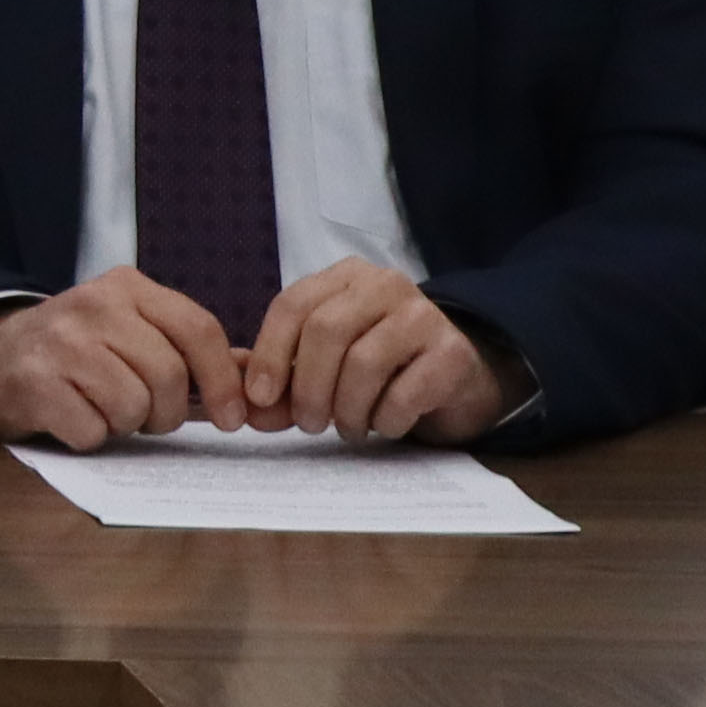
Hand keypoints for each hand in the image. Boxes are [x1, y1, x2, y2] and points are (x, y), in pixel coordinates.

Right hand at [0, 267, 243, 444]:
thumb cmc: (77, 351)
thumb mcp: (132, 333)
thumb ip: (189, 351)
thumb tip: (252, 374)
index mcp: (127, 287)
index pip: (198, 329)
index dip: (223, 380)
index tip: (232, 419)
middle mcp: (94, 305)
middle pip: (168, 376)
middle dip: (167, 412)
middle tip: (145, 415)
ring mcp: (61, 342)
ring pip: (133, 406)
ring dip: (125, 424)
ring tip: (103, 409)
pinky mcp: (34, 382)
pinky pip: (93, 430)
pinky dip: (90, 436)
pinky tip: (73, 417)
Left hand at [241, 259, 514, 442]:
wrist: (460, 378)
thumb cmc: (384, 370)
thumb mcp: (327, 369)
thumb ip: (284, 384)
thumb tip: (245, 408)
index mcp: (345, 277)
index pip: (293, 305)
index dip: (269, 354)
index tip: (259, 398)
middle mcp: (384, 284)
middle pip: (325, 331)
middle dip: (308, 388)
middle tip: (310, 424)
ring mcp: (423, 314)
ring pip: (363, 363)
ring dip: (347, 410)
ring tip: (350, 428)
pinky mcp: (452, 353)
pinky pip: (403, 393)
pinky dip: (385, 420)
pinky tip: (387, 424)